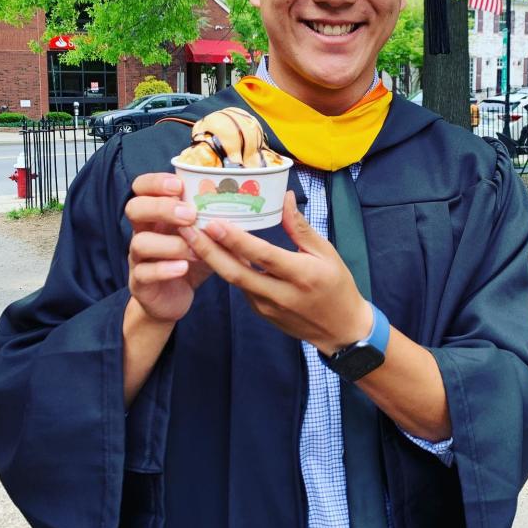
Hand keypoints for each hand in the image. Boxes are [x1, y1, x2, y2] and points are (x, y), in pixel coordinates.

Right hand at [125, 173, 212, 323]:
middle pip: (134, 208)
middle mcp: (143, 232)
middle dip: (161, 208)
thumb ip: (218, 224)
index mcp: (156, 215)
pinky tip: (183, 268)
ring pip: (140, 242)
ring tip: (196, 250)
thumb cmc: (190, 262)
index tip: (178, 185)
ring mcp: (138, 258)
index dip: (156, 182)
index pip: (142, 187)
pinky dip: (164, 269)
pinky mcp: (140, 283)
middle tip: (190, 215)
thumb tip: (249, 209)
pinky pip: (144, 273)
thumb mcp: (206, 239)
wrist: (172, 300)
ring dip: (170, 243)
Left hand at [179, 192, 371, 353]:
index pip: (262, 255)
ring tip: (192, 236)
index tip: (213, 223)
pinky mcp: (261, 313)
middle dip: (208, 251)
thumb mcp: (326, 253)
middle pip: (236, 272)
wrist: (341, 330)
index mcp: (301, 274)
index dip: (236, 240)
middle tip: (186, 229)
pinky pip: (240, 288)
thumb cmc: (337, 286)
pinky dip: (226, 269)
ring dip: (212, 259)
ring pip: (234, 281)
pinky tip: (213, 252)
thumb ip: (300, 228)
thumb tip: (285, 198)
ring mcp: (268, 307)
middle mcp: (281, 293)